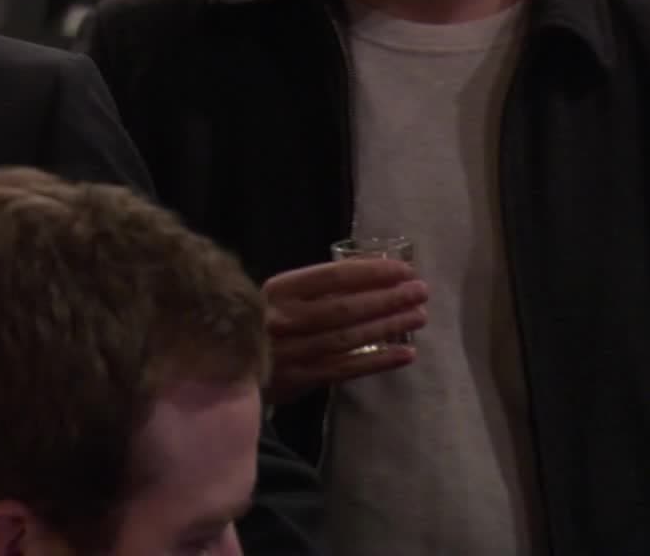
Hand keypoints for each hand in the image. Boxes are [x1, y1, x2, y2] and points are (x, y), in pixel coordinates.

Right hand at [262, 258, 428, 403]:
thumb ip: (313, 287)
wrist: (228, 367)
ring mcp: (292, 351)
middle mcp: (283, 319)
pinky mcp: (300, 379)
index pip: (332, 276)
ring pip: (349, 337)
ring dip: (388, 326)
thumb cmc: (262, 322)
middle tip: (421, 291)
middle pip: (345, 307)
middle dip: (387, 298)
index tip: (404, 269)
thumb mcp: (276, 296)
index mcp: (277, 290)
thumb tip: (370, 269)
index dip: (371, 272)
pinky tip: (406, 354)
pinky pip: (346, 368)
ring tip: (419, 316)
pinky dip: (378, 361)